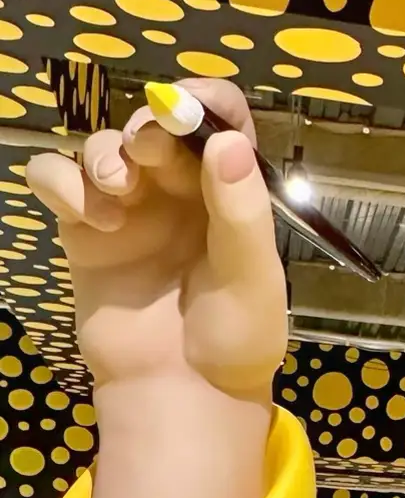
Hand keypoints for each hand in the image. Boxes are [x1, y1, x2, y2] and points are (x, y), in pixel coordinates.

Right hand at [26, 79, 287, 400]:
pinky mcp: (83, 232)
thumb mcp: (253, 278)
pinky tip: (89, 216)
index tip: (183, 107)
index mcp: (229, 191)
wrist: (182, 396)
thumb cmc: (233, 340)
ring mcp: (128, 209)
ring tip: (117, 192)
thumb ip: (243, 211)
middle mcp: (178, 191)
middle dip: (149, 125)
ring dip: (106, 155)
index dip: (201, 101)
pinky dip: (63, 182)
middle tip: (148, 149)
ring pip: (104, 147)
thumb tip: (229, 144)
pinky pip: (58, 180)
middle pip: (154, 125)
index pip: (219, 120)